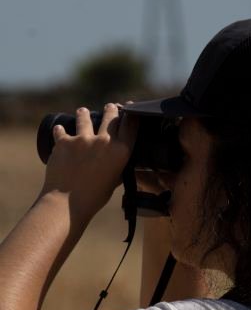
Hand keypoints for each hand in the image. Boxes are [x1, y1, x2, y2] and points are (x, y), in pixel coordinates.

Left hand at [39, 103, 137, 220]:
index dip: (132, 115)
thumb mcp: (115, 180)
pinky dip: (61, 131)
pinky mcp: (64, 142)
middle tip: (111, 107)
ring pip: (85, 117)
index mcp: (121, 152)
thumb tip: (118, 160)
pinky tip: (60, 129)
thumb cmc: (95, 196)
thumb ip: (118, 167)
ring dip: (84, 113)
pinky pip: (62, 131)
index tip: (131, 109)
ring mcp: (83, 140)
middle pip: (111, 117)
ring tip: (83, 111)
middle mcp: (104, 141)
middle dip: (111, 109)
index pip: (130, 125)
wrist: (68, 202)